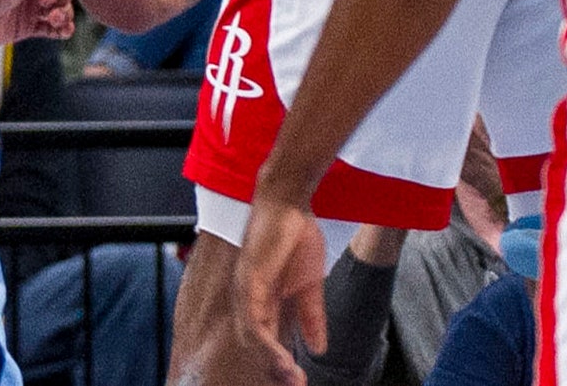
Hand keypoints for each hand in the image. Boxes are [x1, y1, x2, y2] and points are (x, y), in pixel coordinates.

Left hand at [235, 188, 328, 385]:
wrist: (290, 199)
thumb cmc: (296, 234)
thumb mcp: (311, 283)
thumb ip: (312, 315)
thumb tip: (319, 347)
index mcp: (264, 302)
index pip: (268, 342)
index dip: (281, 364)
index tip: (299, 381)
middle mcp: (250, 300)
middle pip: (257, 347)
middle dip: (276, 370)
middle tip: (296, 385)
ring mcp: (246, 291)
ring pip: (253, 339)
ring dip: (272, 362)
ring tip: (293, 378)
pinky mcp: (248, 281)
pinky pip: (252, 320)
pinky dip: (266, 342)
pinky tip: (281, 356)